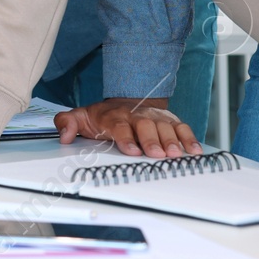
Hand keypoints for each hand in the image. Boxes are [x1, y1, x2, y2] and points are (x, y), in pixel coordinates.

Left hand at [55, 97, 200, 157]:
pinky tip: (195, 152)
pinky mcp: (170, 121)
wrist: (125, 102)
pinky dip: (190, 138)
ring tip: (176, 155)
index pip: (119, 126)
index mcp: (114, 116)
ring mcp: (155, 117)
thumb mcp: (80, 117)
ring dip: (172, 141)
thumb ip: (67, 124)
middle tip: (157, 154)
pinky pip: (182, 128)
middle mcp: (136, 115)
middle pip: (145, 126)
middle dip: (152, 140)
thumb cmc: (102, 116)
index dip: (125, 138)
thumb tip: (63, 136)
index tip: (131, 150)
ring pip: (165, 127)